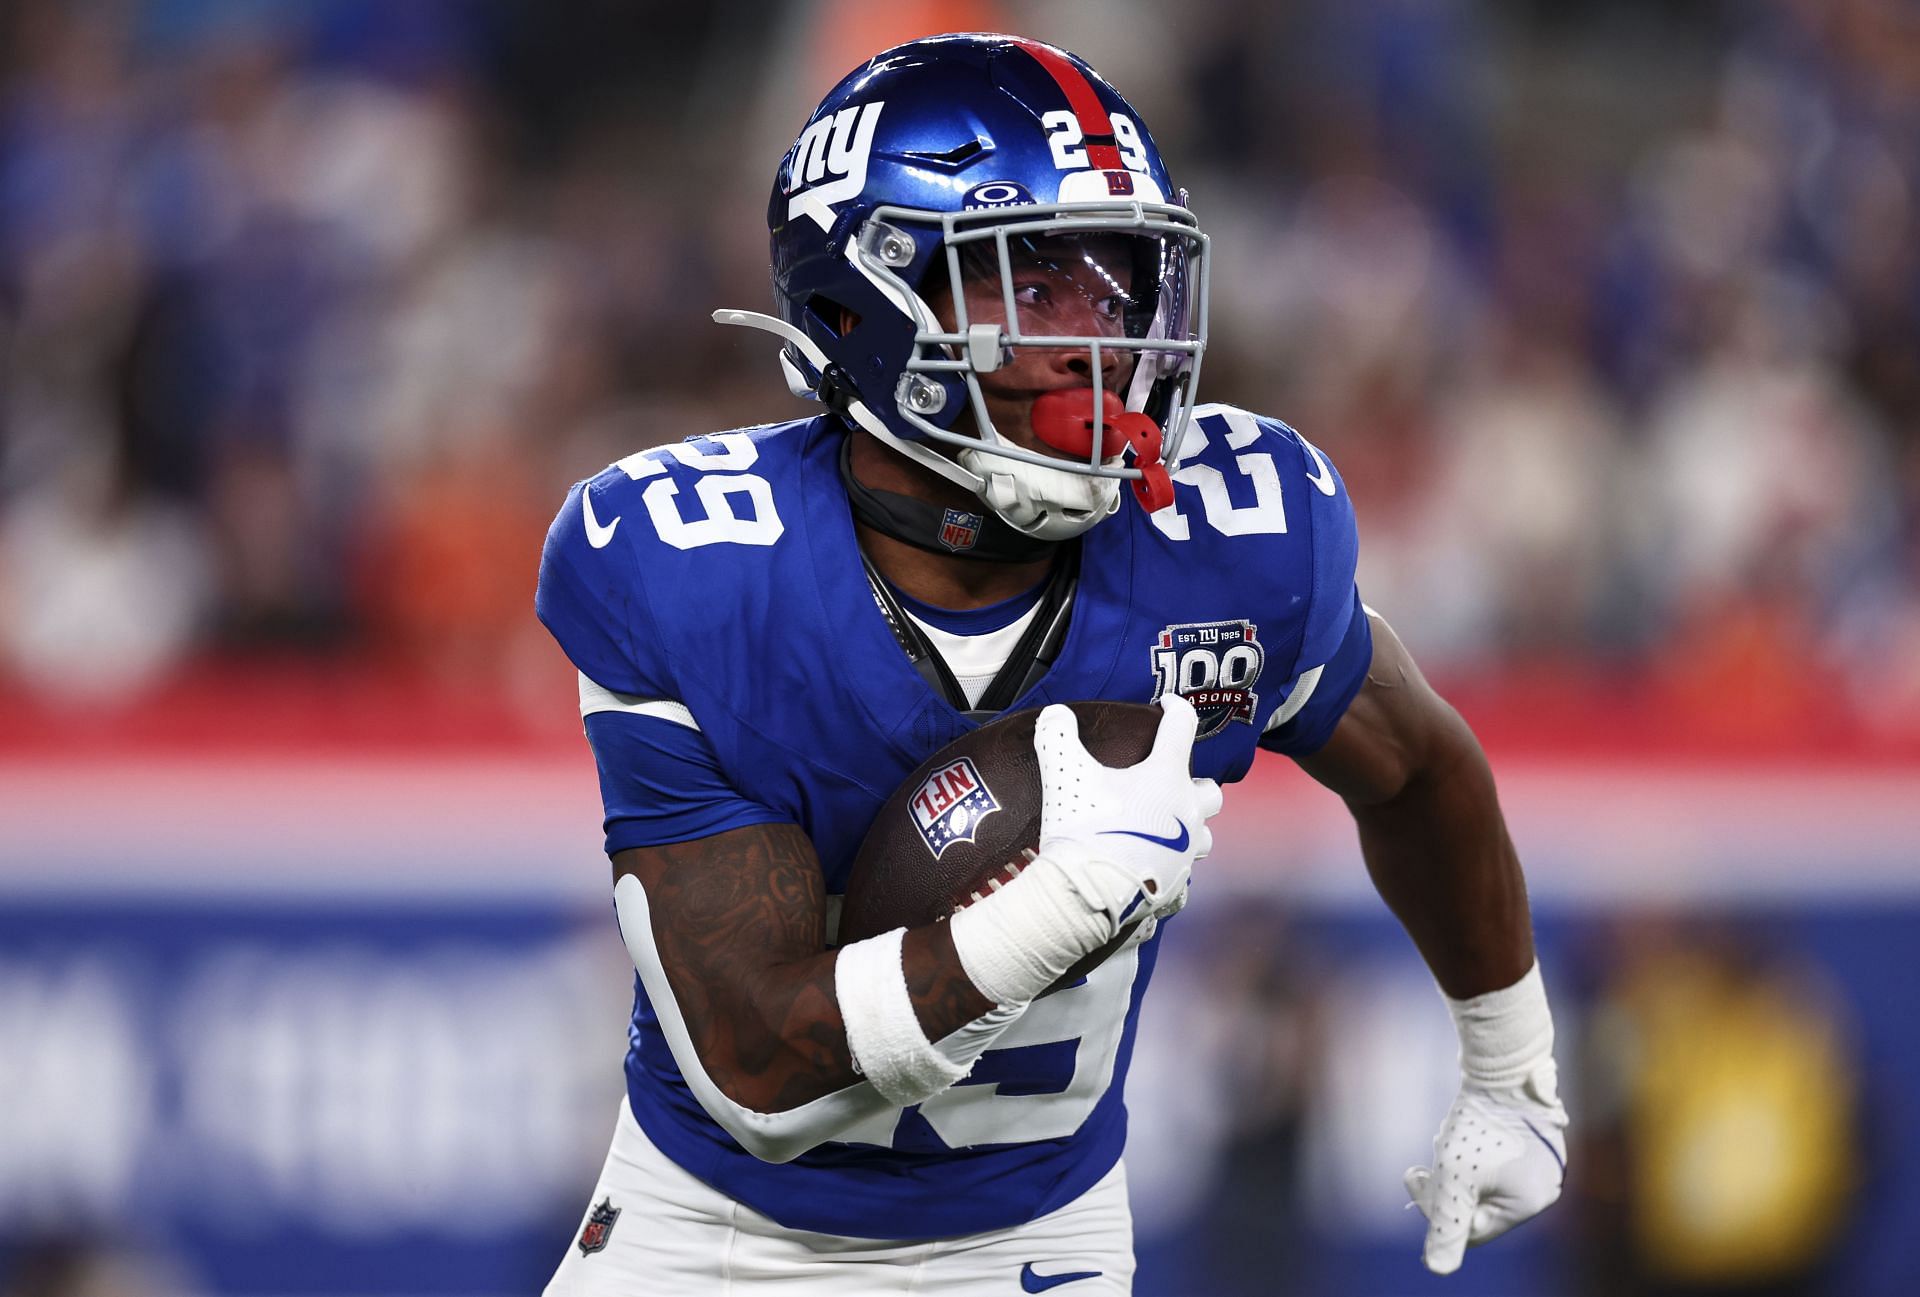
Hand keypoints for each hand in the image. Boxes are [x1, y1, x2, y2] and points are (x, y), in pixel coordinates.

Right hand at [1034, 694, 1223, 938]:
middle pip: (1210, 791)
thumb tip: (1055, 714)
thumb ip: (1058, 735)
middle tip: (1169, 782)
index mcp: (1167, 778)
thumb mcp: (1063, 772)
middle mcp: (1186, 813)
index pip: (1182, 728)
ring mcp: (1185, 853)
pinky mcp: (1176, 885)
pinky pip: (1184, 873)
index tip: (1168, 705)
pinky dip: (1171, 865)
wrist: (1086, 896)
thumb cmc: (1082, 829)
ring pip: (1205, 835)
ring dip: (1191, 827)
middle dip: (1194, 783)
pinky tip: (1151, 864)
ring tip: (1163, 826)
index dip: (1176, 710)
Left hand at [1405, 1059, 1568, 1274]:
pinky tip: (1461, 1128)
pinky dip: (1472, 1150)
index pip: (1475, 1228)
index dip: (1437, 1211)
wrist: (1502, 1065)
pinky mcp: (1535, 1137)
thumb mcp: (1454, 1179)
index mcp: (1532, 1203)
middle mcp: (1546, 1186)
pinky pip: (1496, 1158)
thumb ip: (1446, 1226)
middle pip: (1479, 1204)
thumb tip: (1437, 1270)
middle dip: (1446, 1186)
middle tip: (1419, 1167)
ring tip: (1444, 1139)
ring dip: (1456, 1167)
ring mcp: (1543, 1160)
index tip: (1413, 1176)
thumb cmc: (1479, 1125)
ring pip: (1484, 1180)